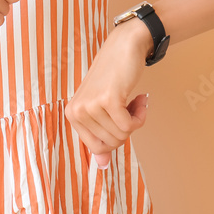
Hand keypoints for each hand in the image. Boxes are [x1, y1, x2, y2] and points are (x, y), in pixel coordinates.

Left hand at [64, 20, 151, 168]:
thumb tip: (101, 166)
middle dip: (127, 128)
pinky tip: (139, 98)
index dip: (115, 138)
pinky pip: (130, 126)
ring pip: (122, 135)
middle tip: (129, 106)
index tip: (119, 117)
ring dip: (135, 119)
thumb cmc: (113, 77)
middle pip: (111, 143)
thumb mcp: (102, 109)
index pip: (97, 148)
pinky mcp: (108, 100)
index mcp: (72, 115)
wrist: (124, 48)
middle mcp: (77, 111)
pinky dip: (141, 115)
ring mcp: (91, 106)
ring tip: (133, 100)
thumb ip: (101, 135)